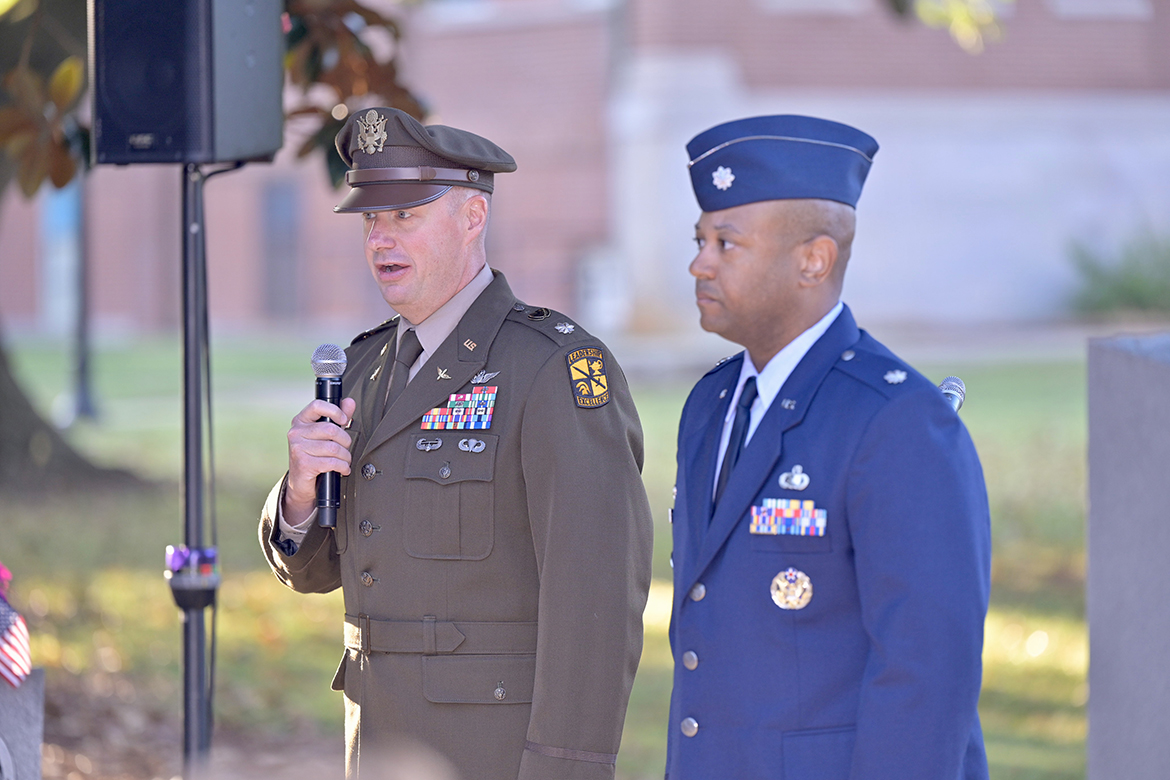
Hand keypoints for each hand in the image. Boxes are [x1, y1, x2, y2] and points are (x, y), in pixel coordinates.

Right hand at [283, 397, 357, 526]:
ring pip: (333, 448)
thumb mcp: (326, 435)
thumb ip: (338, 418)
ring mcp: (298, 448)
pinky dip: (342, 467)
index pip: (317, 405)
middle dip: (345, 441)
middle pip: (331, 429)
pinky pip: (332, 462)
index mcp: (301, 421)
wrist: (301, 483)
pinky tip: (342, 469)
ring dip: (345, 456)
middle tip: (345, 448)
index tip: (344, 420)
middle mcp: (296, 433)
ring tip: (344, 460)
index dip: (334, 410)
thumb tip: (349, 402)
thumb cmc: (315, 455)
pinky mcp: (303, 464)